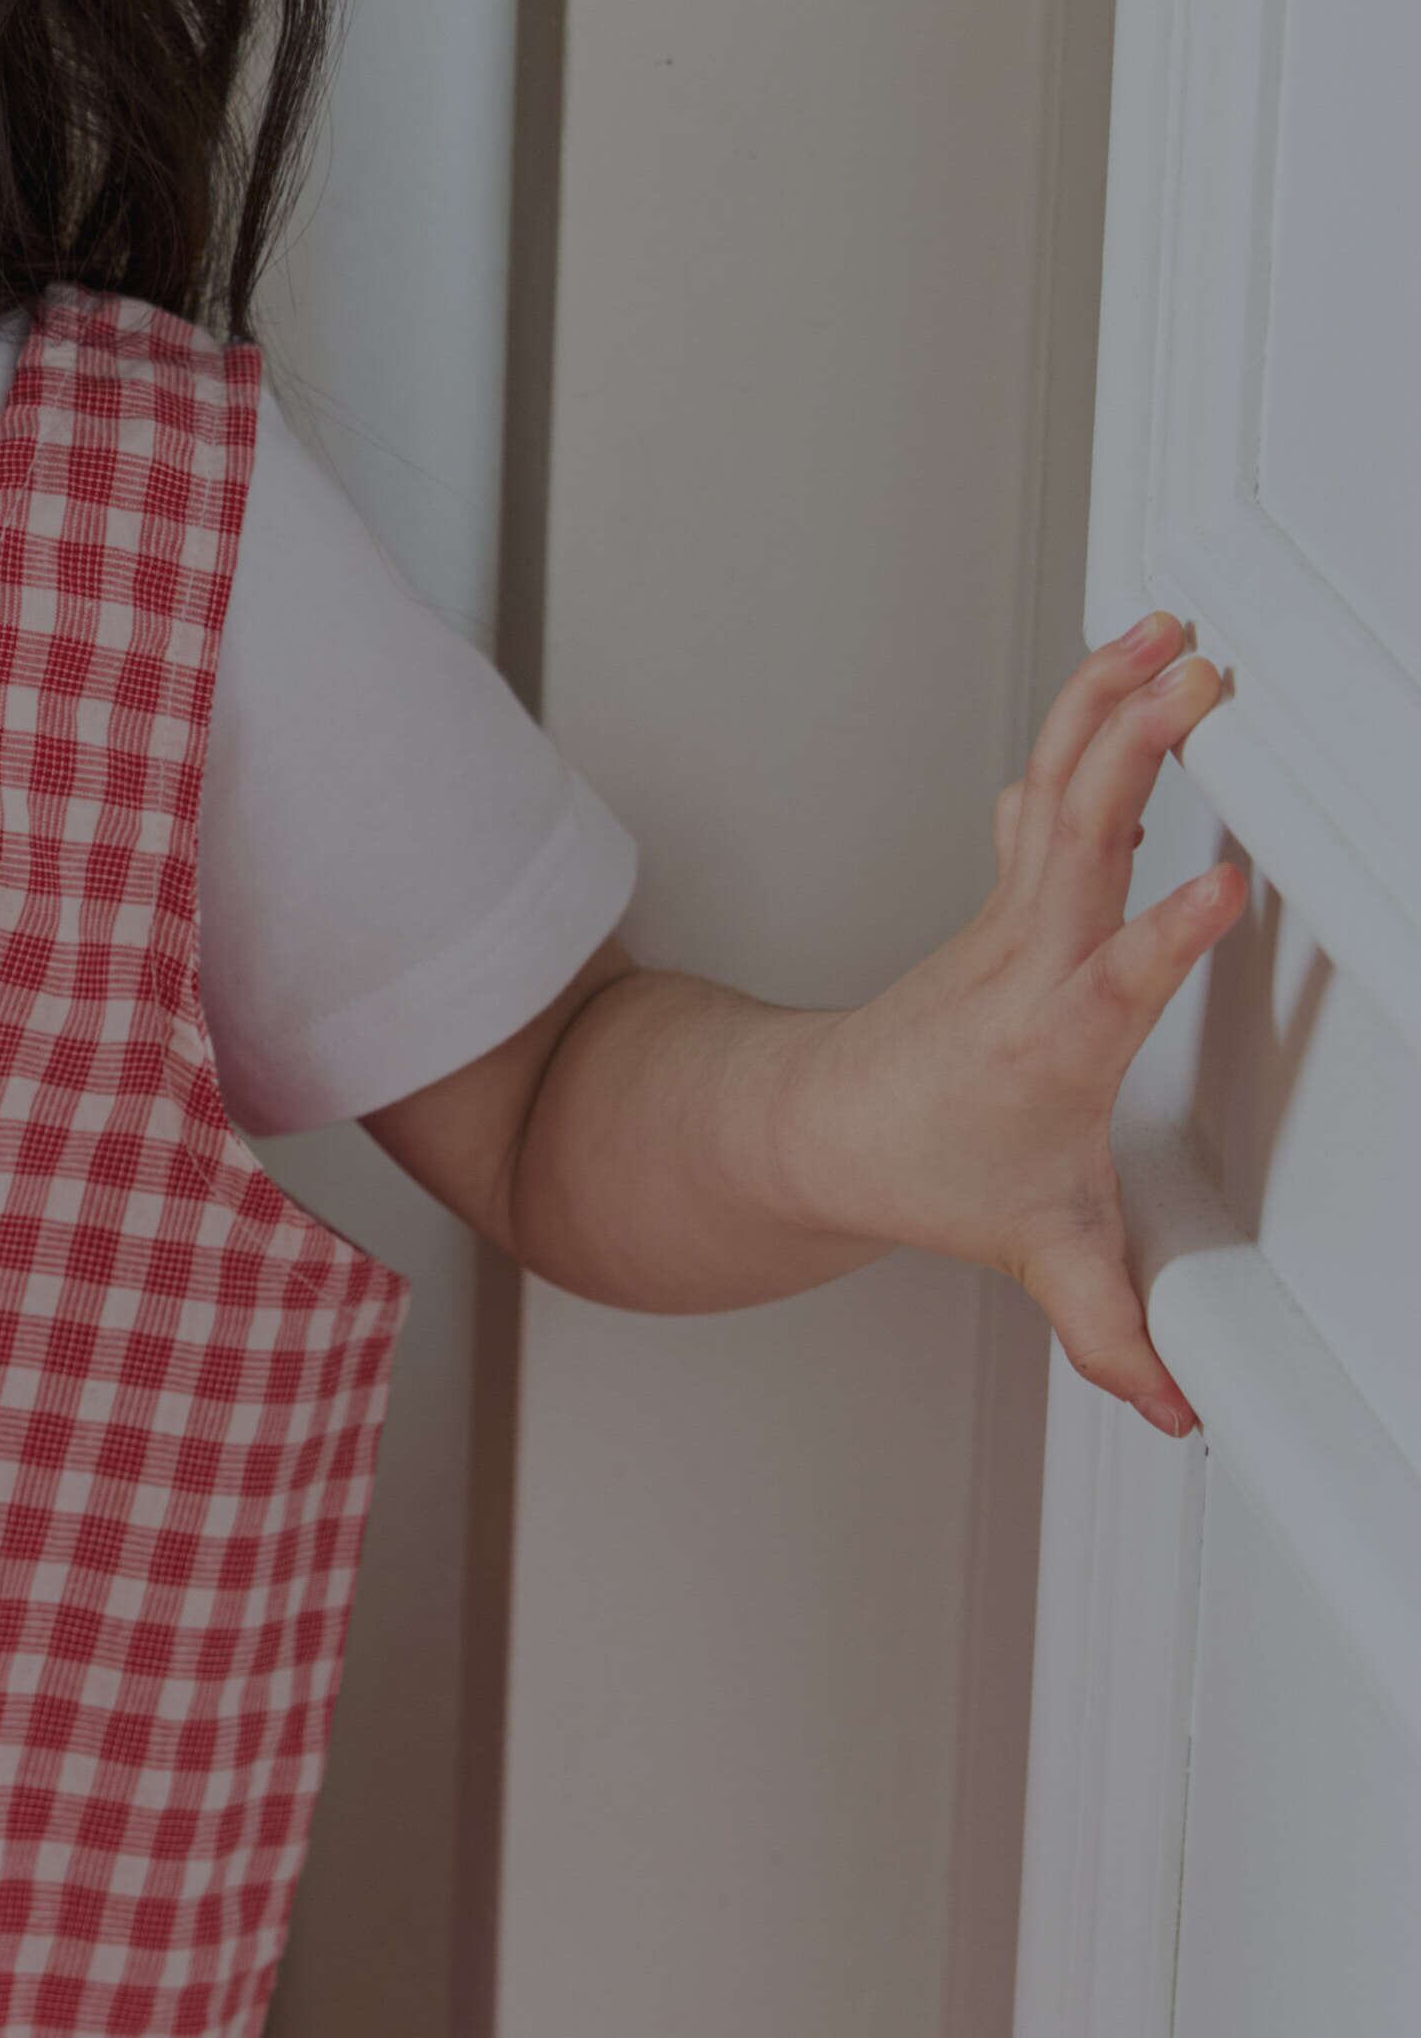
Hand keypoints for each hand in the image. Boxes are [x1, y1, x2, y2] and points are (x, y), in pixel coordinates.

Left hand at [783, 609, 1247, 1436]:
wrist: (816, 1124)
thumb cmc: (926, 1170)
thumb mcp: (1043, 1253)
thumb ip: (1115, 1328)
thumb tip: (1179, 1409)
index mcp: (1055, 1038)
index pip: (1119, 976)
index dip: (1167, 936)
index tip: (1220, 885)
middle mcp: (1033, 956)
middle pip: (1085, 831)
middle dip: (1140, 747)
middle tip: (1205, 676)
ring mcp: (1017, 909)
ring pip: (1063, 781)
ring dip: (1113, 697)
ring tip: (1175, 628)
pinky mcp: (1014, 886)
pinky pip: (1054, 783)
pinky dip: (1090, 716)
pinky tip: (1133, 661)